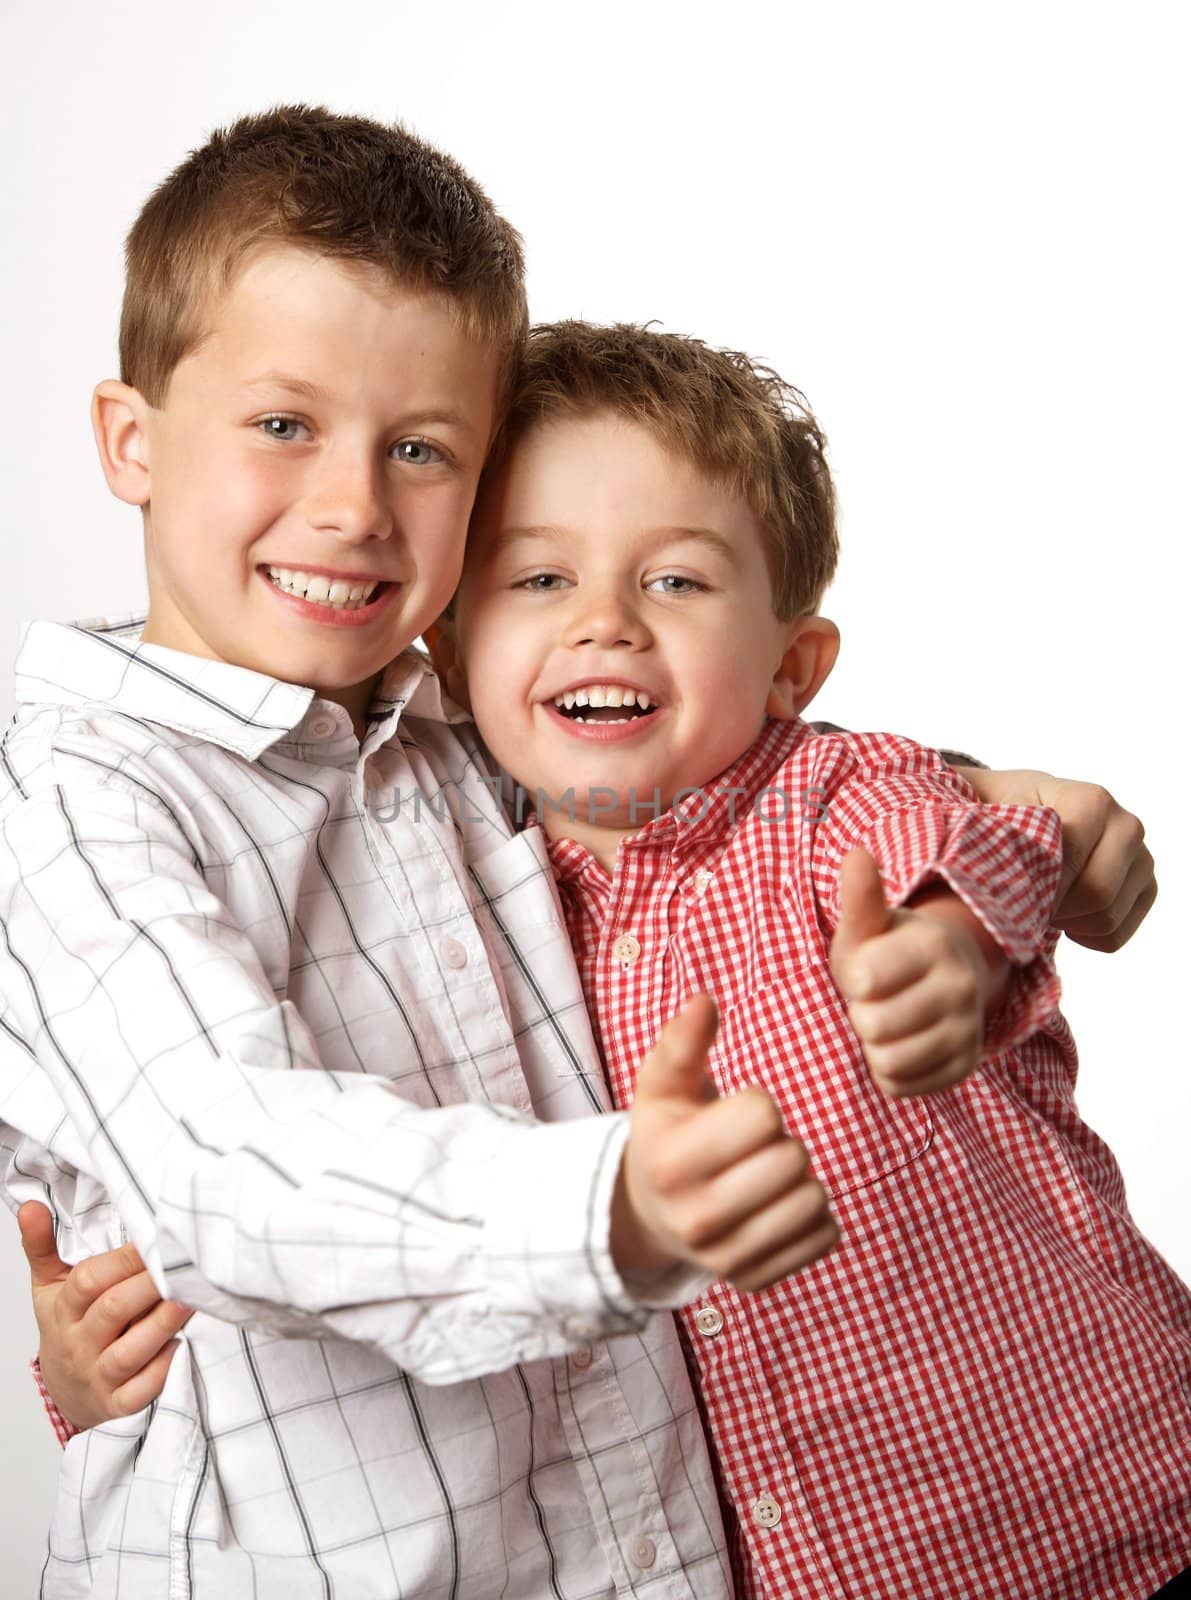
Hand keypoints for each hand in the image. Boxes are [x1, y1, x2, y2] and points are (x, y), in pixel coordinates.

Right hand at [18, 1201, 189, 1428]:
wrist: (65, 1390)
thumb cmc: (68, 1327)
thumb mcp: (49, 1286)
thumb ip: (43, 1245)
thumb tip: (30, 1206)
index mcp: (64, 1311)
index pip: (88, 1282)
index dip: (122, 1260)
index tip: (154, 1238)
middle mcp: (80, 1344)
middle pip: (113, 1311)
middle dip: (148, 1286)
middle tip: (181, 1264)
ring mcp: (99, 1376)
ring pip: (129, 1352)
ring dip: (162, 1325)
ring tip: (189, 1299)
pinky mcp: (119, 1404)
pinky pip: (140, 1392)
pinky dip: (160, 1372)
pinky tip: (180, 1346)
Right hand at [612, 995, 837, 1292]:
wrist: (647, 1213)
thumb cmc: (665, 1134)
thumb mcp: (662, 1085)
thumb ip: (683, 1040)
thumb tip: (706, 999)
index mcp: (673, 1164)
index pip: (763, 1115)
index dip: (757, 1104)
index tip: (735, 1115)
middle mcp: (697, 1219)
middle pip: (793, 1158)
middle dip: (781, 1141)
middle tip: (752, 1147)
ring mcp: (727, 1258)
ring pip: (814, 1199)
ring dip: (801, 1177)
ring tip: (766, 1174)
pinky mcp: (756, 1280)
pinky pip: (826, 1236)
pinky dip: (815, 1216)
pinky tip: (780, 1205)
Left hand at [830, 849, 987, 1097]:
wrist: (934, 982)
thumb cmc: (886, 951)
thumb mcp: (867, 925)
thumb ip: (860, 896)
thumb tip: (856, 854)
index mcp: (934, 945)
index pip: (865, 980)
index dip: (851, 979)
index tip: (861, 971)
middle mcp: (960, 987)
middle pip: (874, 1025)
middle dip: (860, 1014)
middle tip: (873, 1000)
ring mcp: (968, 1030)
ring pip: (888, 1061)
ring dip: (872, 1046)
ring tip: (883, 1022)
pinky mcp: (964, 1067)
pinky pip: (902, 1086)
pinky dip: (888, 1071)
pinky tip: (896, 1045)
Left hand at [957, 767, 1155, 950]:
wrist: (1036, 814)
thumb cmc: (1014, 818)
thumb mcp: (1003, 819)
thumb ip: (1009, 843)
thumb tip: (1017, 887)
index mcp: (1093, 800)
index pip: (1072, 862)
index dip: (1040, 888)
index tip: (1011, 893)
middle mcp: (1127, 826)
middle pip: (1098, 894)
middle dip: (1055, 908)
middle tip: (1026, 904)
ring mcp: (1142, 859)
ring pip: (1107, 919)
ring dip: (1066, 923)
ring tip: (1042, 904)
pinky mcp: (1146, 889)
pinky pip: (1115, 935)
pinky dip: (1083, 936)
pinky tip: (1063, 914)